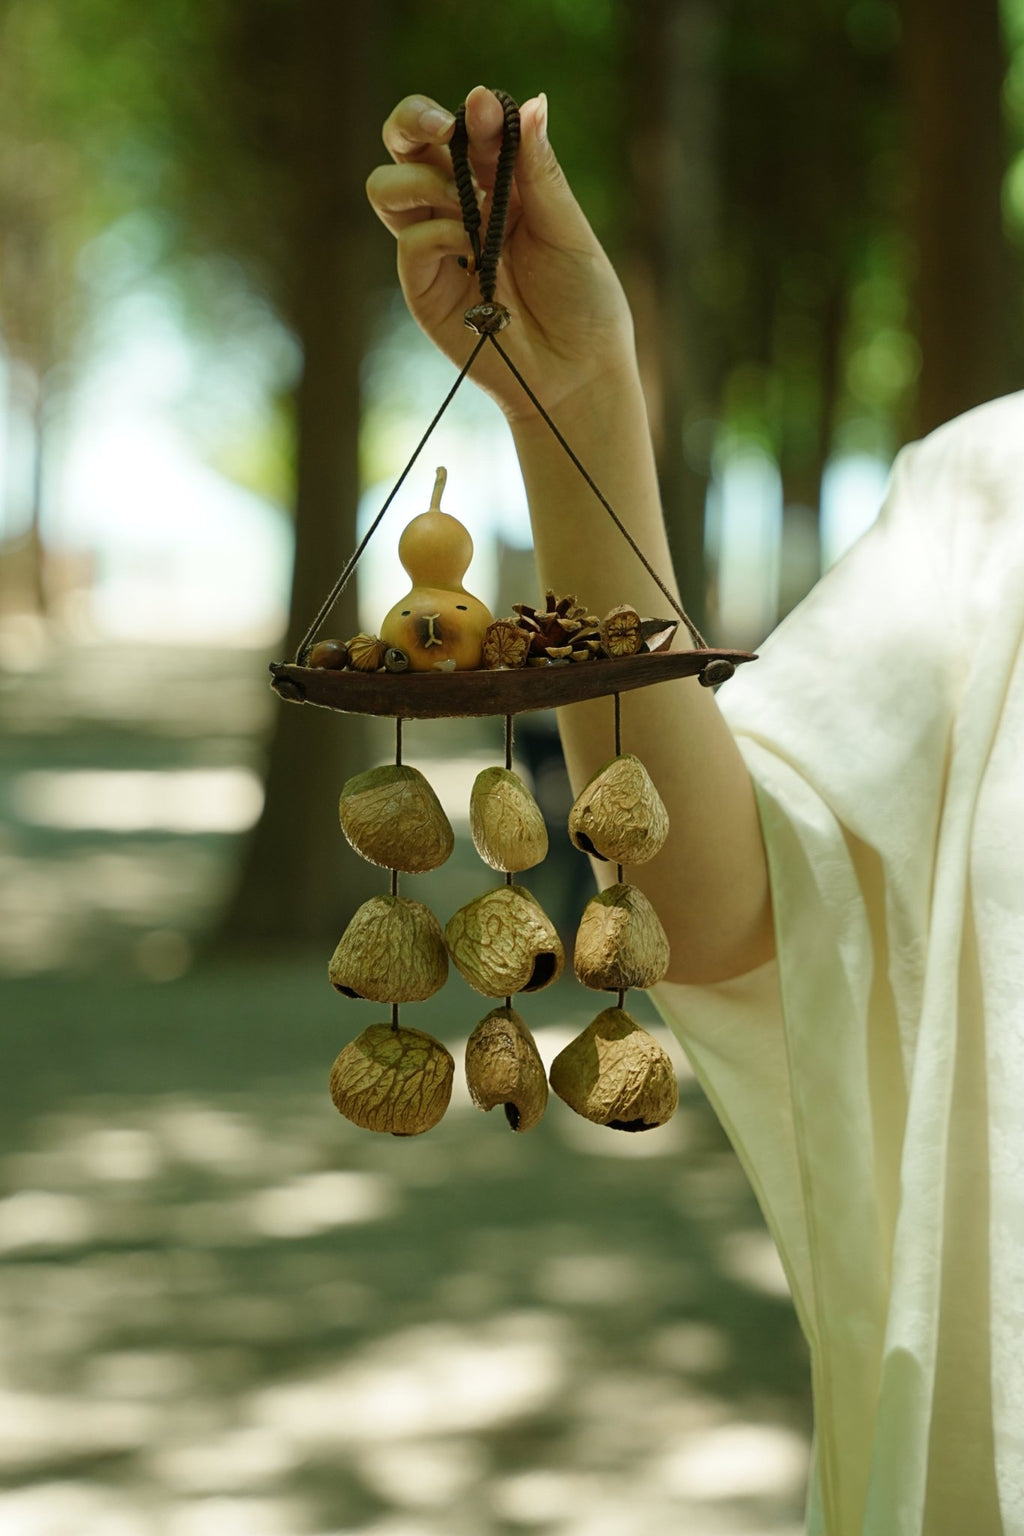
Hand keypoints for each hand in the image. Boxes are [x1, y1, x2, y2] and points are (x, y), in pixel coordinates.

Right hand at [366, 87, 635, 422]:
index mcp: (496, 184)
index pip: (462, 130)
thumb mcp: (567, 226)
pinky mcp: (426, 289)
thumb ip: (539, 170)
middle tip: (441, 127)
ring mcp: (437, 247)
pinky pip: (410, 242)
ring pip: (387, 187)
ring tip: (463, 200)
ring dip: (418, 178)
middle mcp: (458, 208)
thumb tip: (531, 102)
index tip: (483, 108)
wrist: (578, 371)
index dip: (468, 112)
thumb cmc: (582, 301)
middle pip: (406, 145)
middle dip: (412, 121)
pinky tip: (470, 247)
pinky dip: (438, 233)